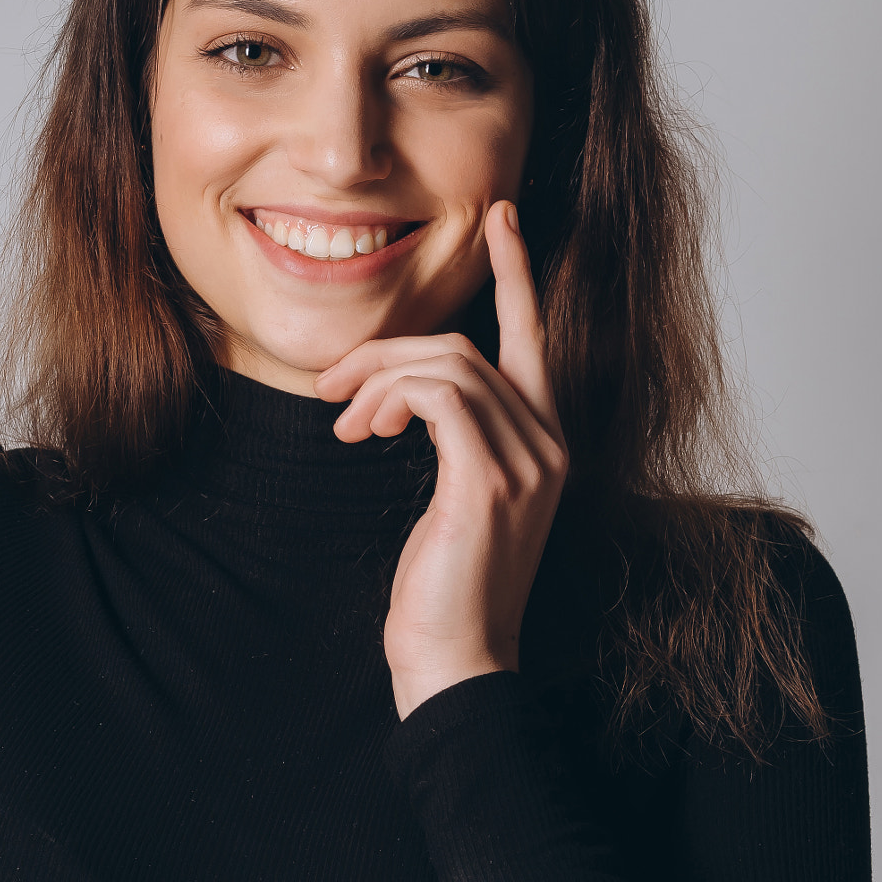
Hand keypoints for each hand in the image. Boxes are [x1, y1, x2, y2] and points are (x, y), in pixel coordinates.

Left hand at [313, 201, 568, 719]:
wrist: (455, 664)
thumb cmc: (444, 589)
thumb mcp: (452, 496)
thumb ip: (448, 439)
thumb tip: (397, 397)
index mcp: (545, 443)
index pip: (532, 338)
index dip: (517, 273)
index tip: (500, 217)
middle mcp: (548, 444)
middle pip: (465, 346)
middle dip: (389, 351)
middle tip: (333, 387)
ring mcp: (526, 462)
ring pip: (446, 364)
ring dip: (377, 379)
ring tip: (342, 419)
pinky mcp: (488, 480)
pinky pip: (437, 397)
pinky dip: (390, 399)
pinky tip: (364, 430)